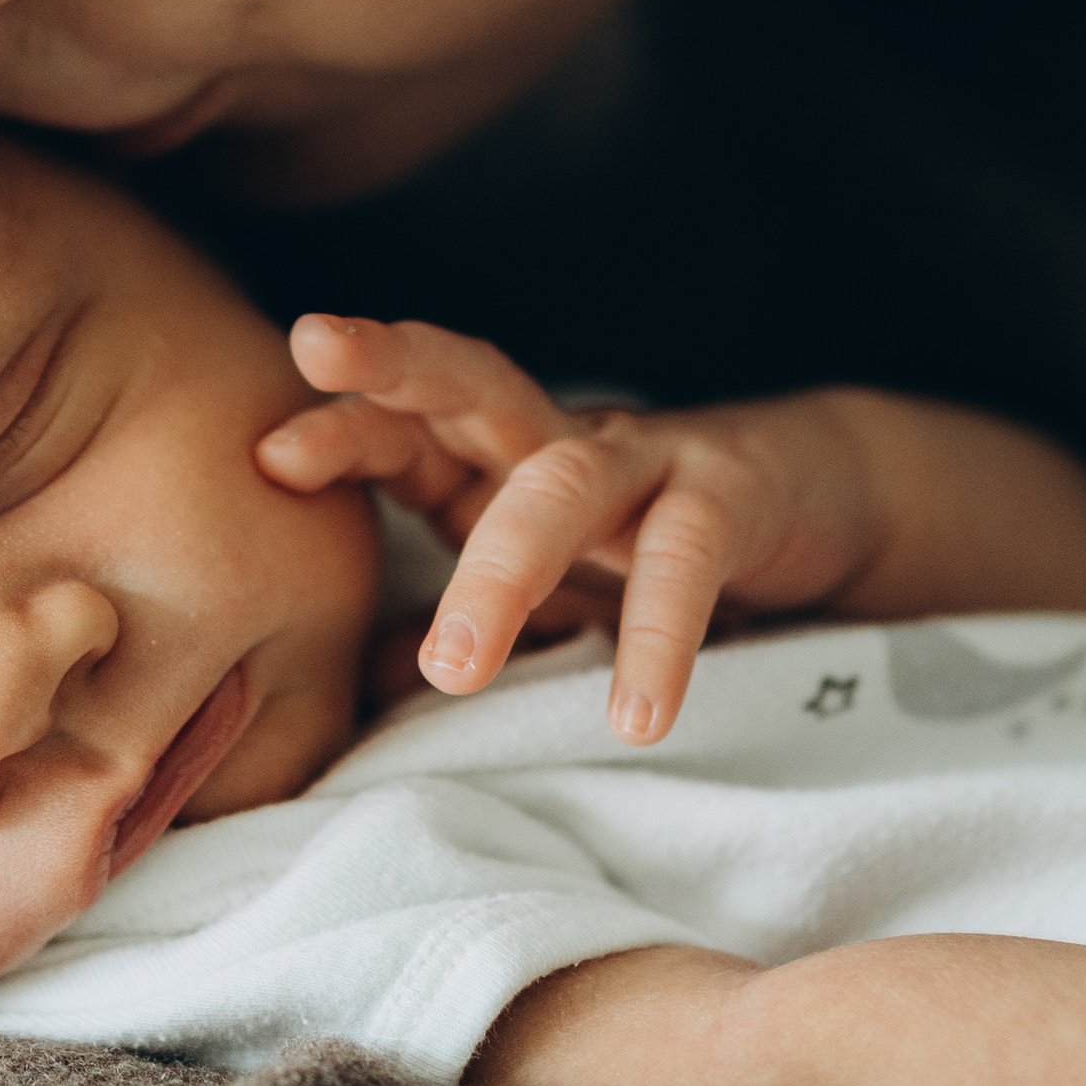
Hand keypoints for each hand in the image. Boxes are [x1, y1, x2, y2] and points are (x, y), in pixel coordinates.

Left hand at [256, 316, 890, 742]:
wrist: (816, 499)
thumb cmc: (644, 545)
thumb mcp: (540, 584)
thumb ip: (454, 617)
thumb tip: (357, 676)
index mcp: (494, 458)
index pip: (406, 424)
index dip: (343, 430)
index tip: (270, 457)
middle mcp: (556, 440)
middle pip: (470, 383)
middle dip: (391, 372)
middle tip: (314, 378)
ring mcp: (645, 458)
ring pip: (561, 483)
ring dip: (502, 571)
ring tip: (454, 669)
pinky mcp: (731, 496)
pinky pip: (685, 560)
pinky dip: (657, 638)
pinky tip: (637, 713)